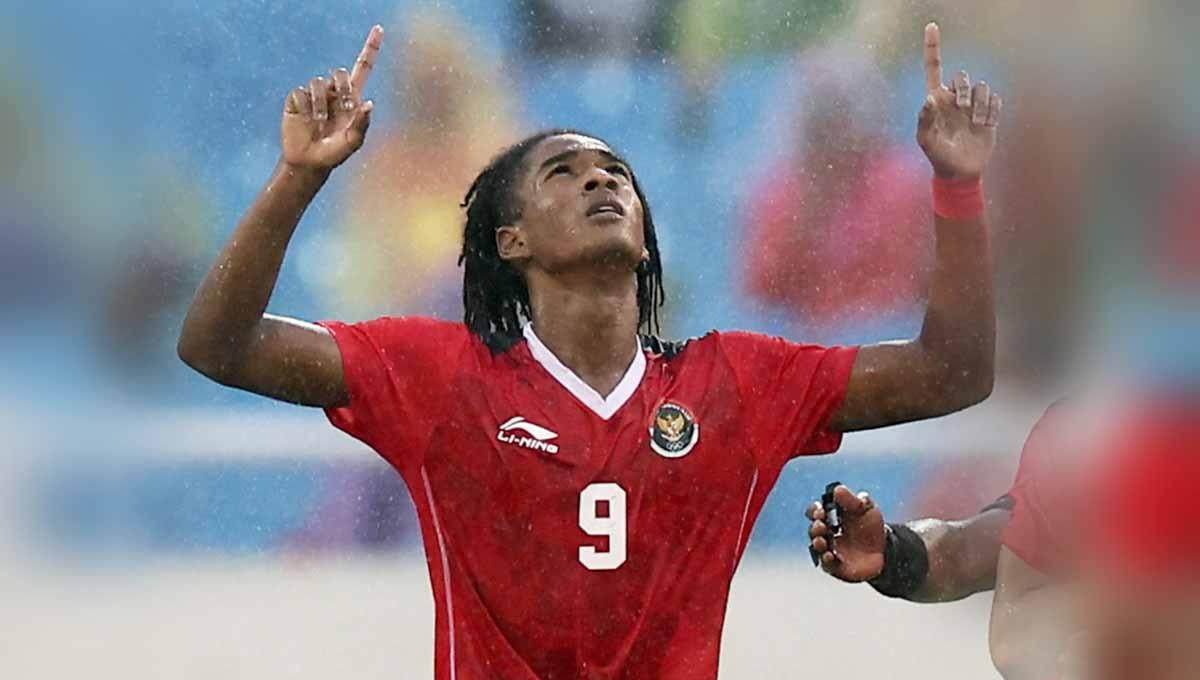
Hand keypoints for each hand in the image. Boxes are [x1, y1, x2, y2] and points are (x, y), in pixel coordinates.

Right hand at [281, 25, 383, 171]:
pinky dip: (305, 107)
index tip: (379, 29)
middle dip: (343, 89)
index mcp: (352, 98)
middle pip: (340, 72)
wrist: (308, 162)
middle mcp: (334, 92)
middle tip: (345, 108)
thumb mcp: (352, 143)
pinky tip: (305, 120)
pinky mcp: (297, 99)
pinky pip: (300, 92)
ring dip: (321, 104)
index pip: (363, 67)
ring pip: (318, 82)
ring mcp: (315, 94)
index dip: (371, 48)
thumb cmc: (334, 154)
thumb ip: (362, 124)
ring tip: (320, 123)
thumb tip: (369, 103)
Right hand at [806, 484, 885, 581]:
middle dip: (815, 527)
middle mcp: (826, 534)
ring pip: (817, 547)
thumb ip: (852, 500)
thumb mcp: (866, 509)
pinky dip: (826, 559)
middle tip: (821, 525)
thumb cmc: (871, 527)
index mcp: (830, 518)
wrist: (885, 550)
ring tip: (821, 540)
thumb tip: (838, 489)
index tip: (820, 510)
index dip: (815, 511)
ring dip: (817, 542)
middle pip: (814, 530)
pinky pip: (827, 564)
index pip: (815, 512)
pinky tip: (829, 556)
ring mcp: (829, 550)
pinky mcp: (836, 566)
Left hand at [916, 23, 1001, 178]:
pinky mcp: (988, 113)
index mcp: (937, 99)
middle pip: (963, 76)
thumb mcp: (926, 141)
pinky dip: (992, 112)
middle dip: (964, 90)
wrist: (961, 172)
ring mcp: (972, 105)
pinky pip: (995, 100)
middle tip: (961, 110)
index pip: (934, 68)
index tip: (931, 26)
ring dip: (980, 105)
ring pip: (982, 87)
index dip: (932, 47)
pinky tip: (984, 126)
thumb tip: (930, 99)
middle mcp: (954, 98)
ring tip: (975, 124)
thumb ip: (924, 120)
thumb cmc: (939, 157)